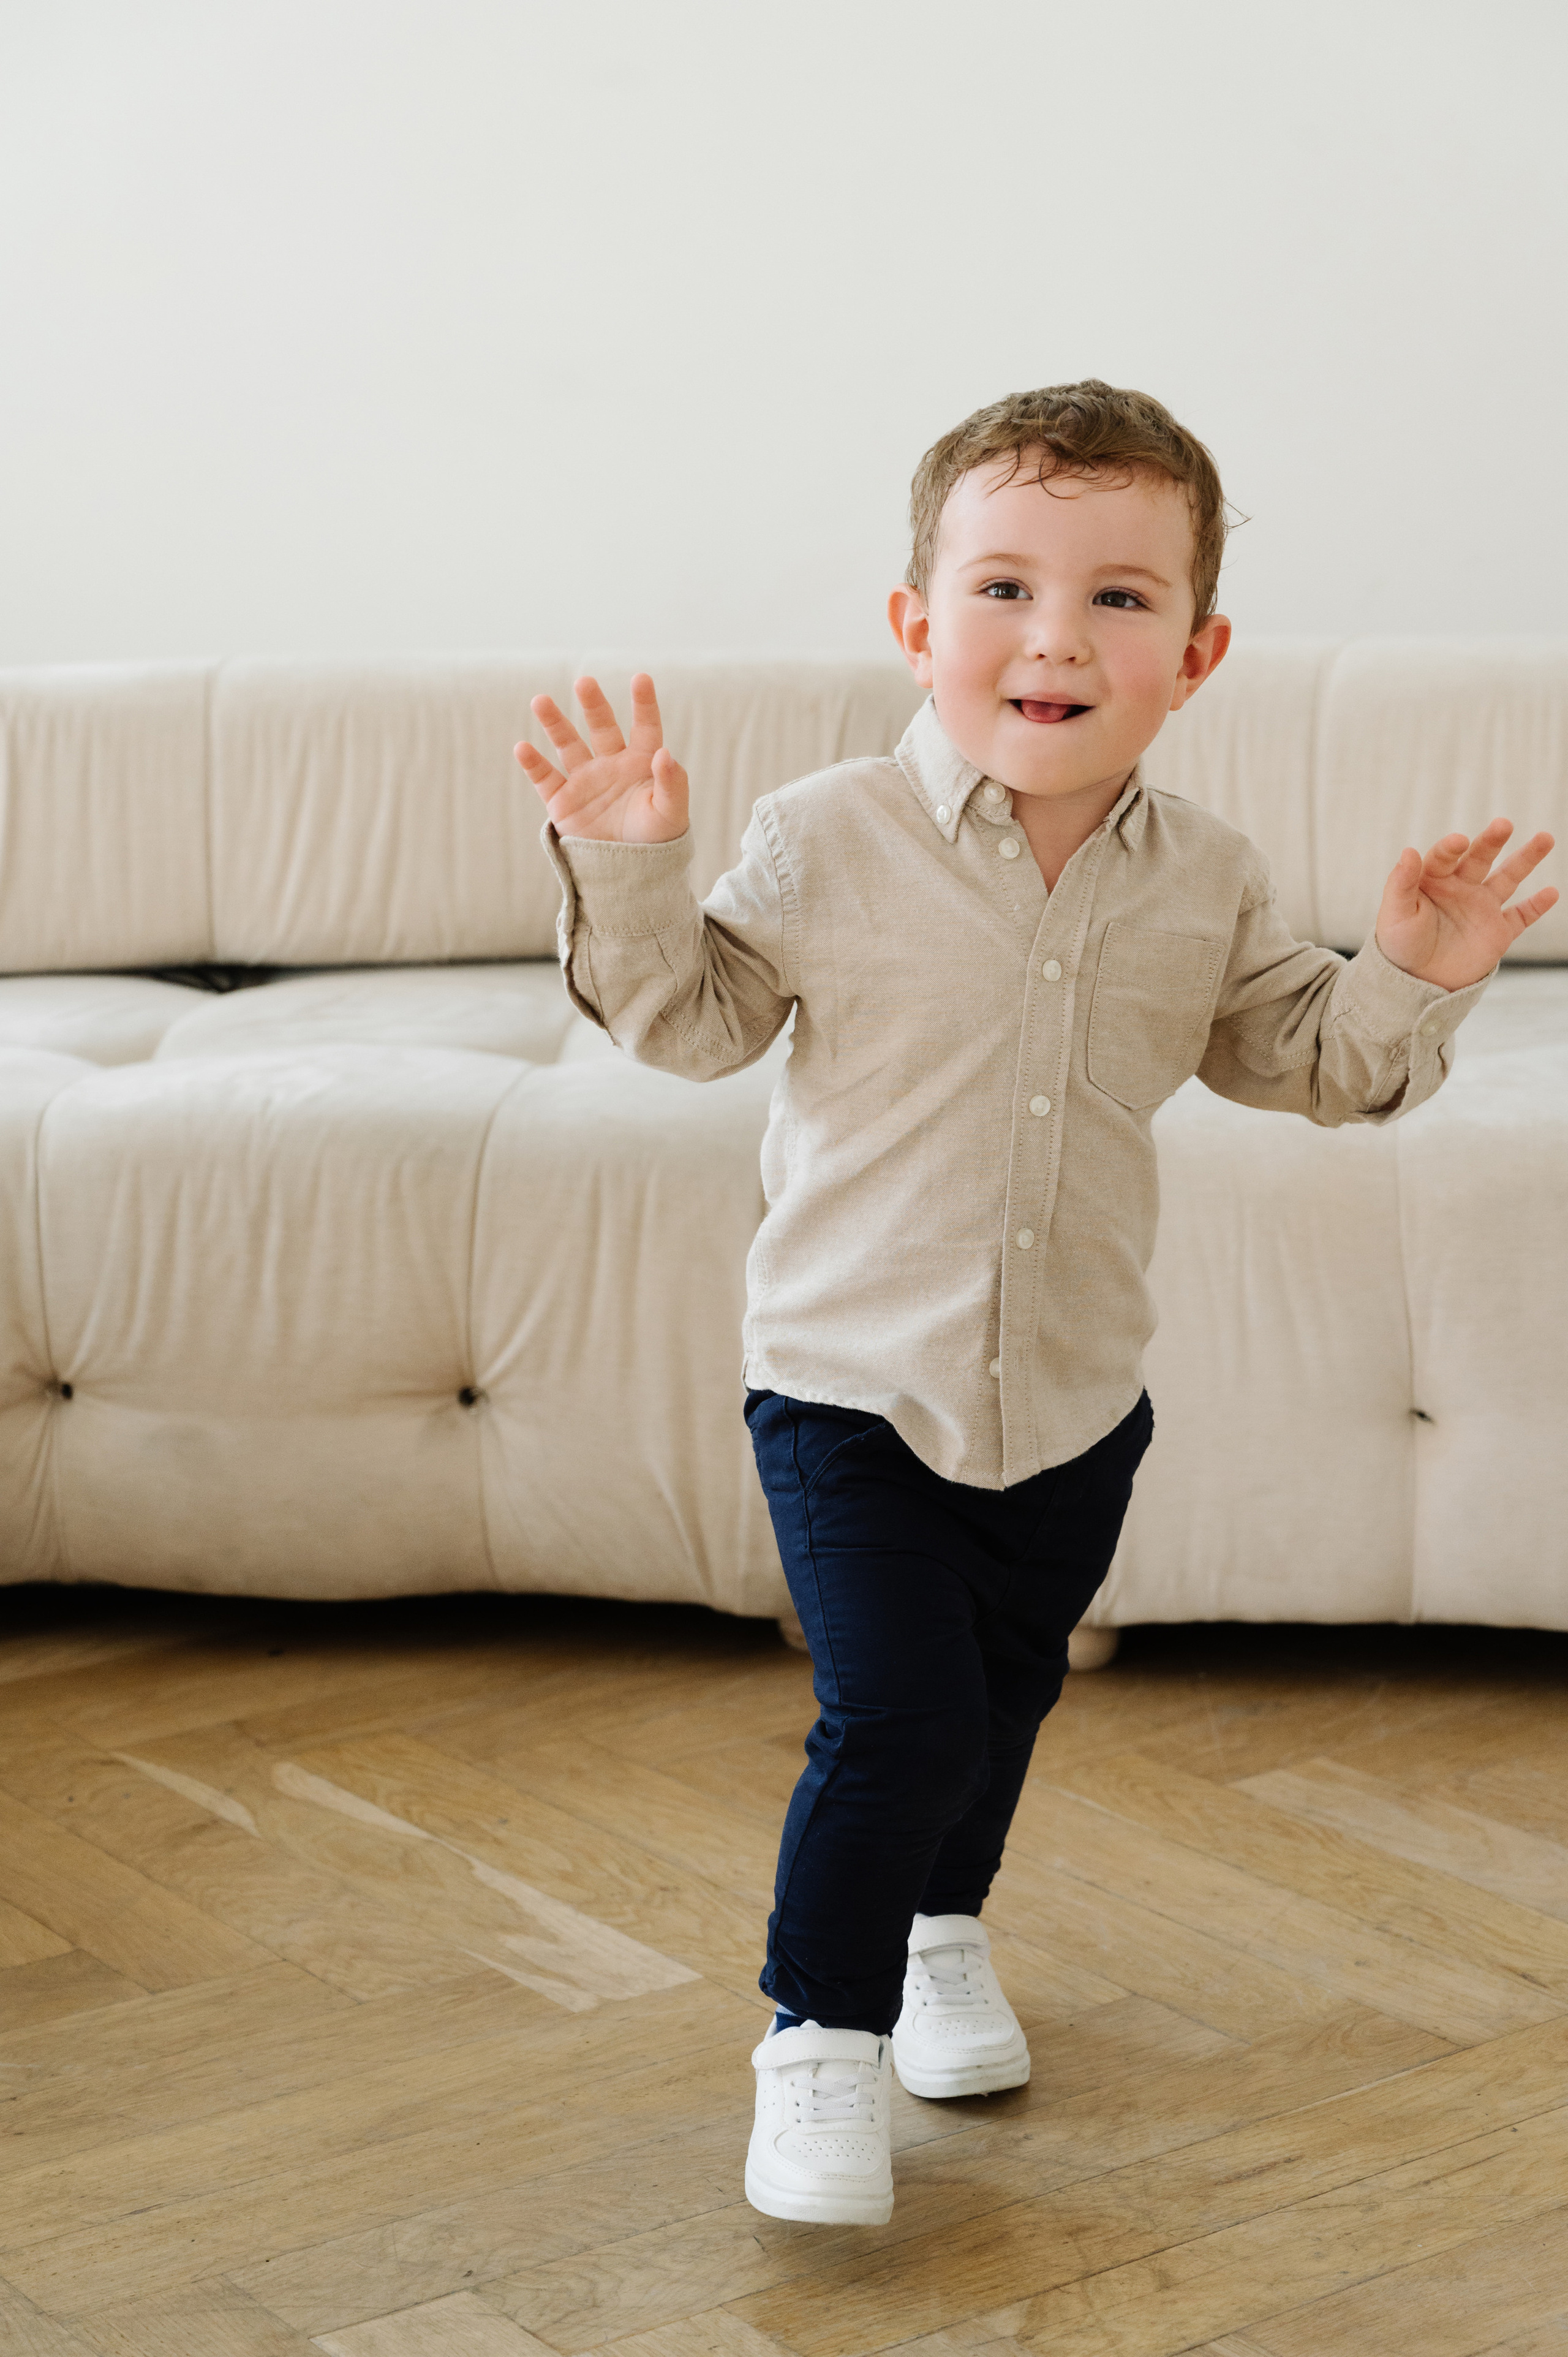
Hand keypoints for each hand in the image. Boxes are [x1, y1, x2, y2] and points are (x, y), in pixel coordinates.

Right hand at [515, 673, 688, 843]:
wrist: (629, 874)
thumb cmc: (657, 840)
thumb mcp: (672, 814)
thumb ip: (673, 784)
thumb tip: (665, 752)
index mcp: (642, 763)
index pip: (645, 727)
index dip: (643, 704)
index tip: (641, 679)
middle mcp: (612, 764)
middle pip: (601, 727)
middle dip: (593, 704)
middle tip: (585, 683)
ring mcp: (585, 780)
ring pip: (568, 744)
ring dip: (555, 723)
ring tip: (541, 701)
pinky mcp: (563, 801)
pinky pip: (545, 777)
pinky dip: (533, 764)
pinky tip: (522, 747)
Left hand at [1375, 820, 1557, 991]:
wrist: (1416, 984)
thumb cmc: (1399, 946)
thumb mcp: (1395, 915)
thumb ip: (1400, 884)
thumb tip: (1408, 851)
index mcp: (1433, 879)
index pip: (1444, 856)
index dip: (1451, 848)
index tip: (1459, 842)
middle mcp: (1461, 887)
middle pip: (1480, 857)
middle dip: (1492, 840)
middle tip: (1503, 824)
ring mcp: (1482, 907)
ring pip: (1508, 877)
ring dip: (1526, 858)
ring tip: (1545, 838)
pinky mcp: (1498, 931)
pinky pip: (1522, 916)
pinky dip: (1537, 906)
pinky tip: (1551, 893)